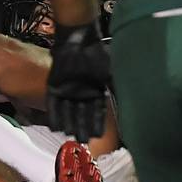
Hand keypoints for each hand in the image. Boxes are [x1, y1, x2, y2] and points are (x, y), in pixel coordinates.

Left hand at [47, 22, 110, 139]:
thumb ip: (116, 88)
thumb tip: (127, 102)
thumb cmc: (97, 54)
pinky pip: (53, 104)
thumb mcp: (111, 72)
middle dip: (81, 127)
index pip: (97, 112)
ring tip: (70, 136)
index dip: (96, 124)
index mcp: (95, 92)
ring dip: (68, 124)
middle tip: (82, 141)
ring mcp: (67, 91)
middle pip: (81, 115)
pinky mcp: (54, 87)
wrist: (79, 40)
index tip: (97, 136)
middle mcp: (81, 94)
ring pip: (67, 112)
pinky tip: (56, 127)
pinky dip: (54, 115)